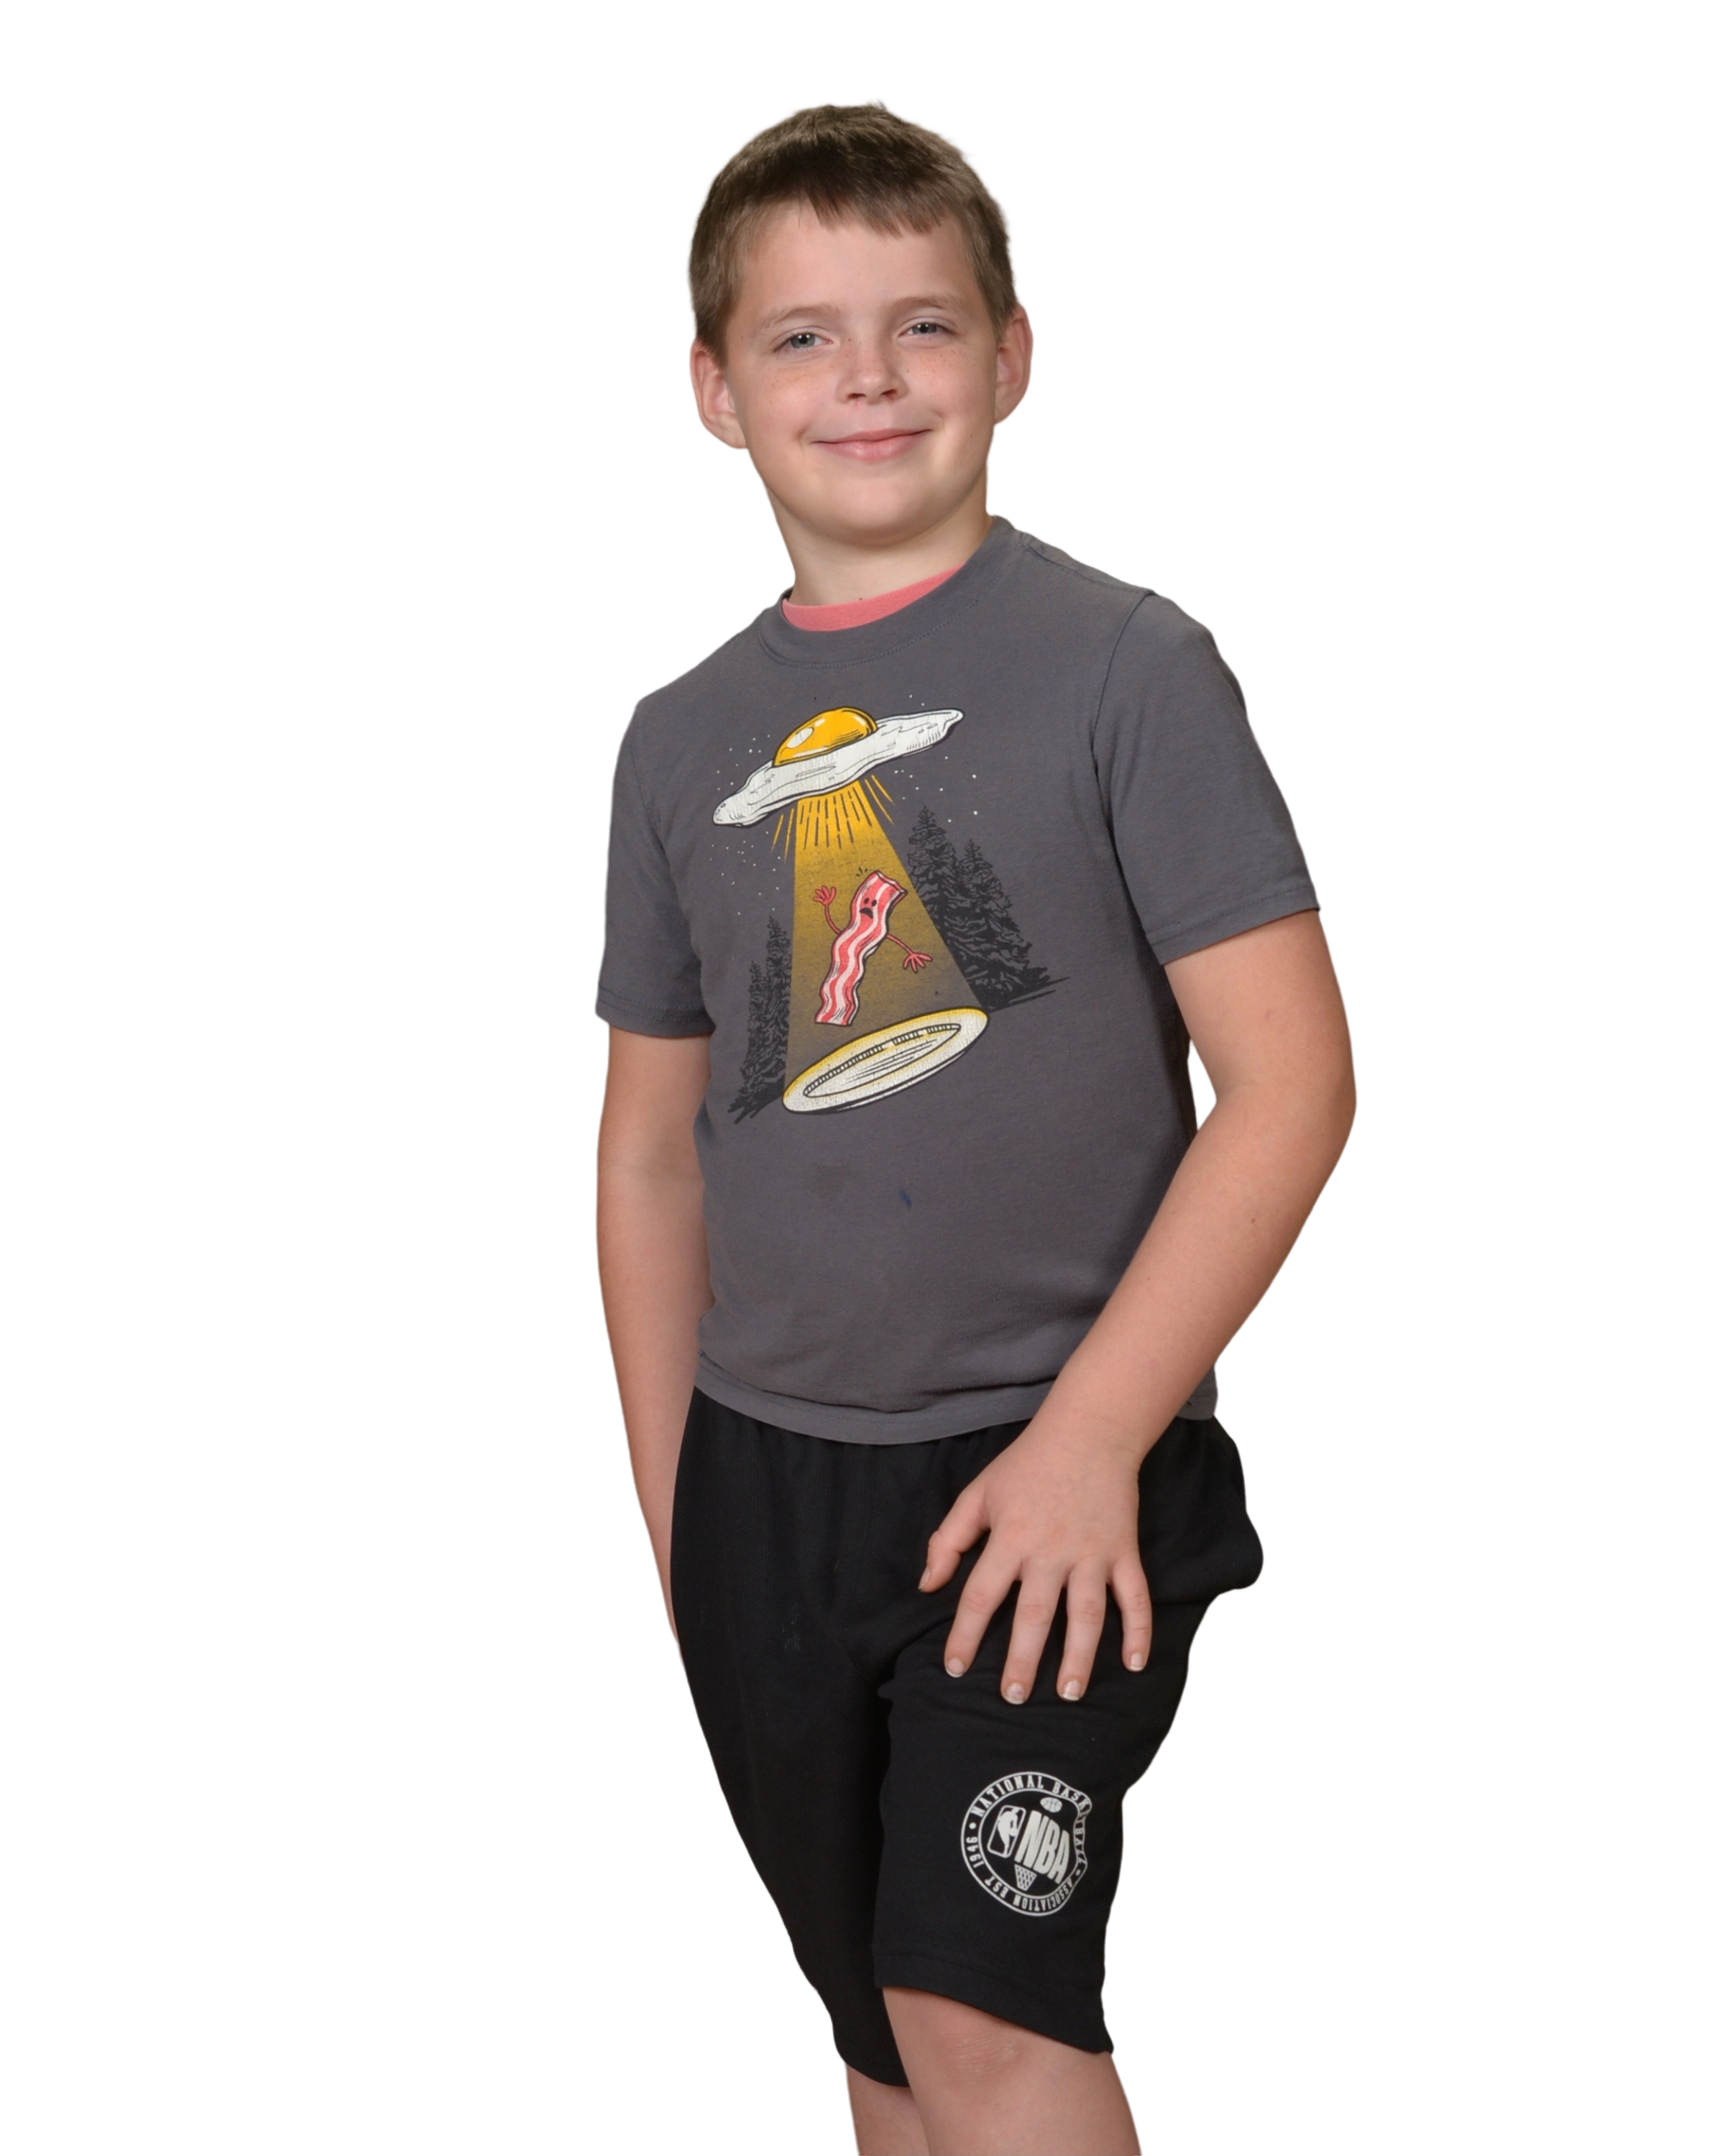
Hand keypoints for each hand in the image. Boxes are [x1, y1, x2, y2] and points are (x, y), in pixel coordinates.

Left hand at [919, 1416, 1151, 1702]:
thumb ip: (948, 1539)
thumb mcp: (978, 1494)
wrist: (1089, 1432)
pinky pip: (1135, 1596)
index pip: (980, 1595)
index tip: (955, 1668)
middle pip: (1035, 1614)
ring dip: (1079, 1656)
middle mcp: (1050, 1550)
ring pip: (1087, 1614)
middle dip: (1022, 1660)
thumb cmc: (1026, 1465)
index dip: (964, 1635)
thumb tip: (928, 1586)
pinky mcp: (1124, 1550)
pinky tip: (1134, 1664)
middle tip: (1013, 1698)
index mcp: (1010, 1537)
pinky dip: (1138, 1630)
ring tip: (1069, 1693)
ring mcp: (1091, 1552)